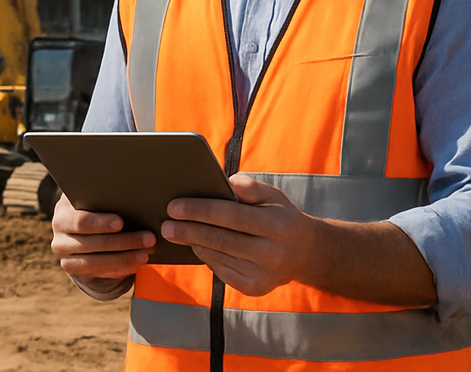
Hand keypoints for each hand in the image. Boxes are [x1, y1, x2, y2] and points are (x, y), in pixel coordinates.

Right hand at [51, 192, 154, 289]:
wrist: (78, 228)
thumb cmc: (95, 207)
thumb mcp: (95, 201)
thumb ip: (107, 201)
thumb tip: (136, 201)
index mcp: (63, 212)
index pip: (81, 220)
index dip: (101, 223)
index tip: (121, 222)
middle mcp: (59, 235)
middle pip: (93, 242)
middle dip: (124, 241)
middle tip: (149, 238)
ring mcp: (64, 255)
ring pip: (96, 261)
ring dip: (125, 258)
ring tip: (146, 254)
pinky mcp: (72, 269)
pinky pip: (98, 272)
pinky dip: (119, 270)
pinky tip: (135, 265)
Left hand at [161, 174, 316, 295]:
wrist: (305, 253)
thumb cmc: (281, 216)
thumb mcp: (272, 195)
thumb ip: (248, 186)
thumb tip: (220, 183)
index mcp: (277, 226)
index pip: (230, 216)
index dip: (199, 211)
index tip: (174, 207)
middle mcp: (271, 254)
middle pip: (220, 240)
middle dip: (188, 231)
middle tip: (164, 225)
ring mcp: (263, 275)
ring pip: (218, 257)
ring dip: (193, 244)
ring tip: (175, 232)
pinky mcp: (254, 288)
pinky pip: (221, 271)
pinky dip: (206, 257)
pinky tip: (196, 245)